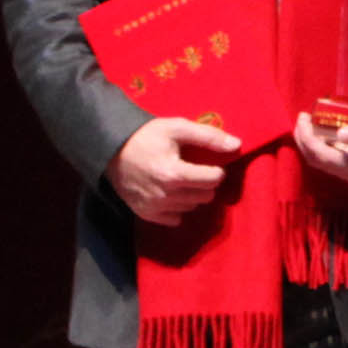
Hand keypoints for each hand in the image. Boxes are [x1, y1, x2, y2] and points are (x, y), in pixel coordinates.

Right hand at [110, 116, 253, 224]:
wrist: (110, 150)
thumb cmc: (146, 137)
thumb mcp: (177, 128)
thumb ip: (209, 136)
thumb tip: (237, 145)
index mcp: (173, 173)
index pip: (214, 180)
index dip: (216, 170)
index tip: (208, 163)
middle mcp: (164, 195)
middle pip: (206, 195)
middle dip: (205, 183)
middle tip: (192, 170)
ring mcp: (154, 207)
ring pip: (193, 207)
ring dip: (192, 194)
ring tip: (179, 179)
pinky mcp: (146, 214)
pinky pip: (176, 218)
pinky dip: (178, 207)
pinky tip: (170, 192)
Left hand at [292, 108, 347, 185]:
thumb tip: (340, 133)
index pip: (321, 156)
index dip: (307, 138)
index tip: (304, 116)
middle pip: (316, 160)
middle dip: (303, 140)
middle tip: (302, 117)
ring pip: (321, 160)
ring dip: (310, 142)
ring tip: (308, 122)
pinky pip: (330, 158)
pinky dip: (320, 144)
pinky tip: (321, 130)